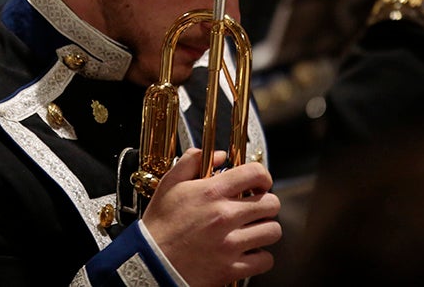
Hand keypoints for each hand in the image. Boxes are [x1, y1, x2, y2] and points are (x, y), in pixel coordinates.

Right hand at [142, 148, 281, 286]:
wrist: (150, 263)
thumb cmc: (159, 225)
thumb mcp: (169, 184)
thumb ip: (192, 161)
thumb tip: (220, 155)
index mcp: (211, 192)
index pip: (255, 174)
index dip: (263, 177)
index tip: (260, 184)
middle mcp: (225, 216)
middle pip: (271, 203)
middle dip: (266, 204)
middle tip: (256, 208)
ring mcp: (230, 244)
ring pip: (272, 231)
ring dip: (265, 229)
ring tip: (254, 229)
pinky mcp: (231, 268)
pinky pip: (264, 260)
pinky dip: (260, 256)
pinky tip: (248, 251)